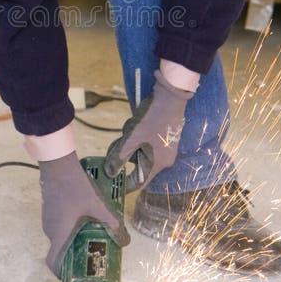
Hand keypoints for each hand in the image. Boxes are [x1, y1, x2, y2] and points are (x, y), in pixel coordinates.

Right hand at [39, 150, 129, 276]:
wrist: (57, 164)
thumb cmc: (75, 187)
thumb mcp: (97, 205)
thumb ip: (111, 222)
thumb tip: (125, 240)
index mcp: (60, 234)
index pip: (53, 263)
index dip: (61, 273)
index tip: (74, 276)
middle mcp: (50, 230)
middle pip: (60, 250)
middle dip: (74, 256)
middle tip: (92, 254)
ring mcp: (47, 219)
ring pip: (59, 237)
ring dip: (72, 241)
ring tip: (91, 236)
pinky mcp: (49, 209)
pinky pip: (58, 226)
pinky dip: (68, 229)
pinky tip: (83, 220)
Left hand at [104, 70, 193, 192]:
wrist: (171, 96)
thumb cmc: (152, 119)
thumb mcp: (131, 138)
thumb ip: (119, 157)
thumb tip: (109, 173)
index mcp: (157, 164)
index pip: (139, 182)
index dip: (124, 185)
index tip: (111, 184)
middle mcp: (164, 159)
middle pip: (137, 163)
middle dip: (125, 153)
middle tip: (117, 142)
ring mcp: (165, 148)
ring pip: (140, 150)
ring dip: (131, 140)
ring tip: (131, 125)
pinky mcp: (164, 137)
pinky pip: (146, 142)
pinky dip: (138, 134)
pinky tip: (137, 122)